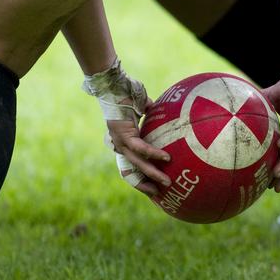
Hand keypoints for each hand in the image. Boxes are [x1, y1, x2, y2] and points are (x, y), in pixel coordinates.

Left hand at [83, 59, 170, 195]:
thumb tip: (167, 110)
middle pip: (132, 172)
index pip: (130, 165)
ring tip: (166, 182)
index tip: (151, 188)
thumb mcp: (143, 106)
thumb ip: (152, 112)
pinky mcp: (124, 136)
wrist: (113, 86)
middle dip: (145, 184)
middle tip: (159, 194)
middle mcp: (120, 145)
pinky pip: (141, 148)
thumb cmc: (126, 92)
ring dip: (152, 174)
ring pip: (137, 164)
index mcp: (124, 141)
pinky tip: (166, 158)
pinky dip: (153, 154)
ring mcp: (120, 142)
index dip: (139, 178)